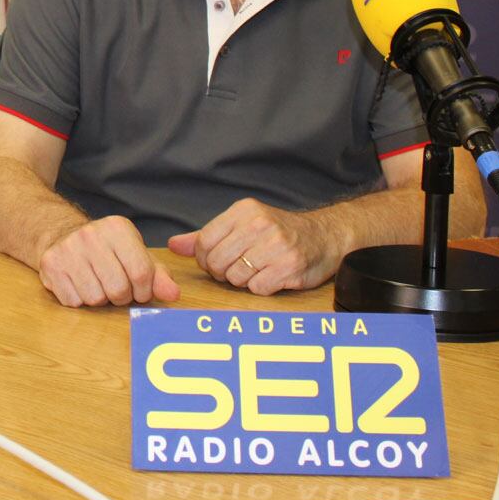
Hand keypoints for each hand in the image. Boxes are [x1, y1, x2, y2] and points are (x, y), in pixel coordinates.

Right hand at [36, 216, 179, 307]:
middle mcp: (91, 234)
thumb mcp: (135, 254)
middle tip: (114, 287)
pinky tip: (78, 284)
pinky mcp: (50, 264)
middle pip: (118, 289)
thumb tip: (173, 295)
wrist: (61, 235)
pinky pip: (73, 302)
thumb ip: (157, 275)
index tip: (138, 290)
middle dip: (120, 297)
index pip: (141, 273)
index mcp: (118, 228)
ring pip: (95, 299)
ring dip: (99, 299)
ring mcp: (68, 249)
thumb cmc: (106, 250)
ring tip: (96, 283)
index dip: (143, 290)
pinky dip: (78, 300)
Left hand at [167, 198, 347, 295]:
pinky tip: (271, 277)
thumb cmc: (278, 233)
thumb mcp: (242, 225)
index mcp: (244, 211)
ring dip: (242, 281)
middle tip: (237, 268)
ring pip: (235, 277)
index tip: (216, 261)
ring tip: (257, 270)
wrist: (324, 237)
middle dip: (222, 272)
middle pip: (216, 262)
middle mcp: (259, 224)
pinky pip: (257, 288)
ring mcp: (276, 246)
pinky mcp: (289, 266)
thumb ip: (206, 236)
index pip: (204, 242)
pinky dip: (261, 288)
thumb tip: (173, 245)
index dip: (204, 259)